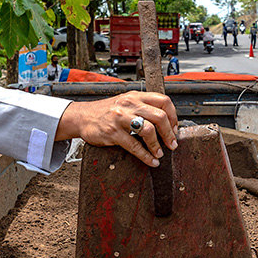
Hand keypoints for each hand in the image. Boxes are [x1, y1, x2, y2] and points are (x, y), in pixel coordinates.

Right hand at [57, 91, 178, 166]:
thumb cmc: (107, 111)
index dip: (174, 117)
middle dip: (169, 133)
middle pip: (159, 116)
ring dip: (157, 145)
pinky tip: (150, 161)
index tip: (175, 129)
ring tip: (160, 154)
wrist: (82, 116)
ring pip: (148, 130)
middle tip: (172, 144)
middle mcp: (130, 104)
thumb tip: (166, 120)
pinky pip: (134, 146)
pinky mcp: (113, 132)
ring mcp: (121, 118)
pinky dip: (145, 156)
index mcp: (136, 96)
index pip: (164, 101)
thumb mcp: (126, 101)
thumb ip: (143, 106)